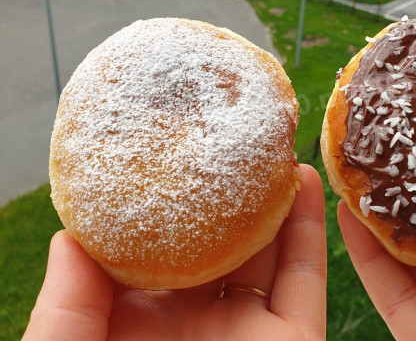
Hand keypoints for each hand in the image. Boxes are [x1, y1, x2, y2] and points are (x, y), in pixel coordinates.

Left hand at [24, 164, 325, 340]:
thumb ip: (66, 312)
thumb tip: (70, 237)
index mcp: (140, 327)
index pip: (156, 249)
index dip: (165, 200)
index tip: (170, 150)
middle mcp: (196, 325)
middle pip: (218, 242)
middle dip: (228, 190)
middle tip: (231, 133)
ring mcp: (248, 333)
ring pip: (269, 252)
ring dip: (274, 197)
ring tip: (273, 141)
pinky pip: (307, 279)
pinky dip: (311, 231)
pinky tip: (305, 181)